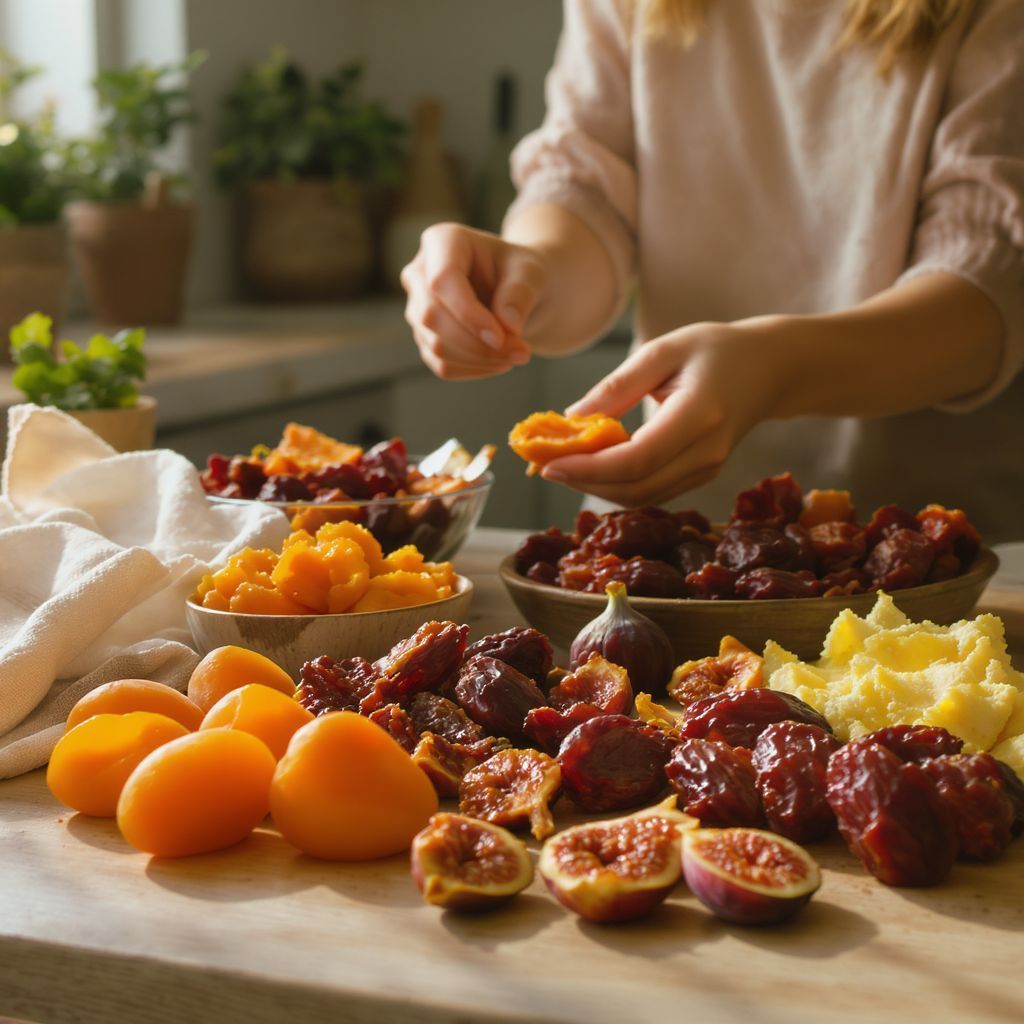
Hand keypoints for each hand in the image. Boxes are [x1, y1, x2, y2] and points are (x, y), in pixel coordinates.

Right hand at [400, 223, 547, 379]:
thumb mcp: (530, 273)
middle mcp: (419, 273)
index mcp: (442, 241)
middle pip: (432, 316)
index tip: (503, 336)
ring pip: (436, 345)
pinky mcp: (425, 338)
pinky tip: (501, 362)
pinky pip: (442, 365)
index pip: (442, 280)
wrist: (517, 292)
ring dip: (480, 359)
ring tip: (518, 355)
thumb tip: (508, 326)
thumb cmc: (521, 274)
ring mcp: (417, 308)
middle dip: (477, 343)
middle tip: (522, 352)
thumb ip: (520, 293)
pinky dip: (475, 369)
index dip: (469, 314)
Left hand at [540, 319, 784, 505]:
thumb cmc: (716, 350)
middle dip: (584, 483)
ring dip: (596, 488)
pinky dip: (616, 486)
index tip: (548, 463)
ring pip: (641, 497)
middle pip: (635, 488)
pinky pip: (652, 492)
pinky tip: (590, 468)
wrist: (772, 369)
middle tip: (543, 466)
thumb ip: (619, 384)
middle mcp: (707, 452)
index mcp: (700, 415)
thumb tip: (571, 418)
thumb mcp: (665, 350)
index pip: (636, 459)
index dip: (588, 469)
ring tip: (560, 466)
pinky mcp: (701, 476)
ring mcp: (707, 470)